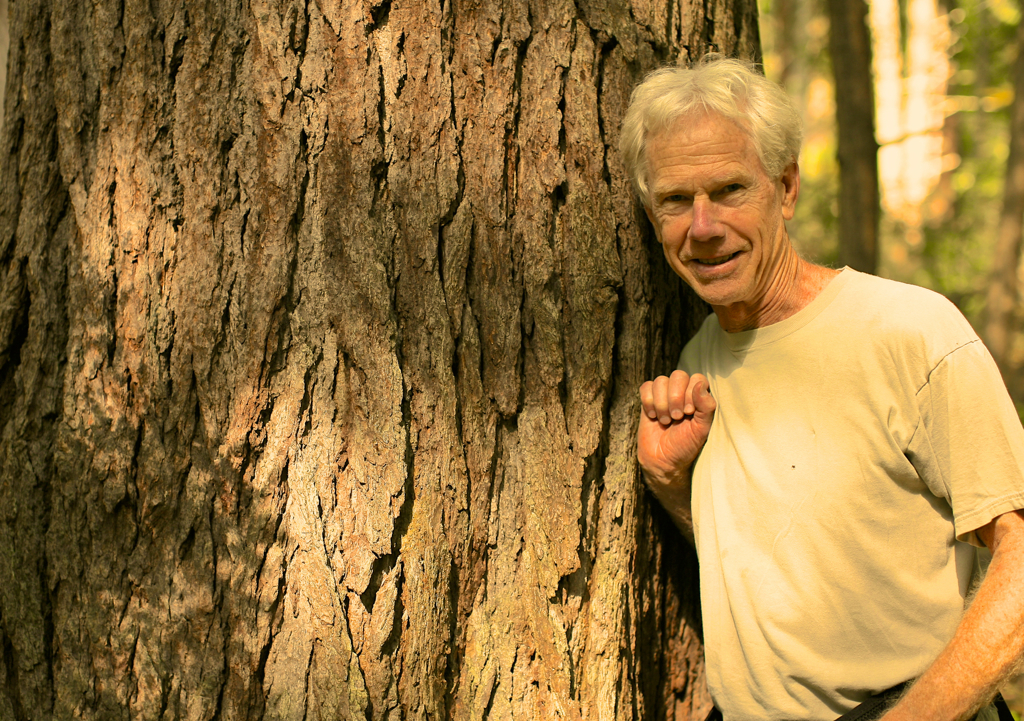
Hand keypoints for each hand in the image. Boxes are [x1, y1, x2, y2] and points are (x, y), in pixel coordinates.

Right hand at [637, 370, 715, 494]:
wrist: (663, 460)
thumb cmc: (685, 446)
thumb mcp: (701, 430)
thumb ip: (706, 407)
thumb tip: (700, 384)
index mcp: (699, 397)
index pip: (697, 378)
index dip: (691, 393)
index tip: (689, 413)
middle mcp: (683, 392)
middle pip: (678, 375)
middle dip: (674, 398)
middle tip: (676, 418)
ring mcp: (664, 395)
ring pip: (660, 381)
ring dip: (661, 403)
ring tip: (665, 420)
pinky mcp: (649, 400)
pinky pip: (646, 387)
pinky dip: (648, 402)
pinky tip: (653, 416)